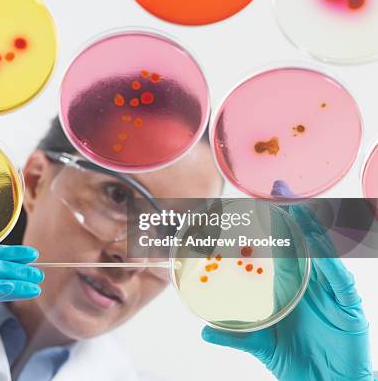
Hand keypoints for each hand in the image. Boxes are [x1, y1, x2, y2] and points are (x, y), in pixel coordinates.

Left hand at [202, 182, 373, 379]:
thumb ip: (234, 336)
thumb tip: (203, 331)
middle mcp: (311, 284)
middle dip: (293, 218)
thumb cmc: (297, 360)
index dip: (274, 227)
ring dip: (312, 233)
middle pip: (303, 244)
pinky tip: (319, 250)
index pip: (282, 250)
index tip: (262, 203)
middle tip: (278, 192)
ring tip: (298, 210)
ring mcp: (331, 293)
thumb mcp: (261, 344)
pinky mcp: (349, 307)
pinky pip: (340, 281)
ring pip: (323, 256)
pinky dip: (331, 265)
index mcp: (290, 287)